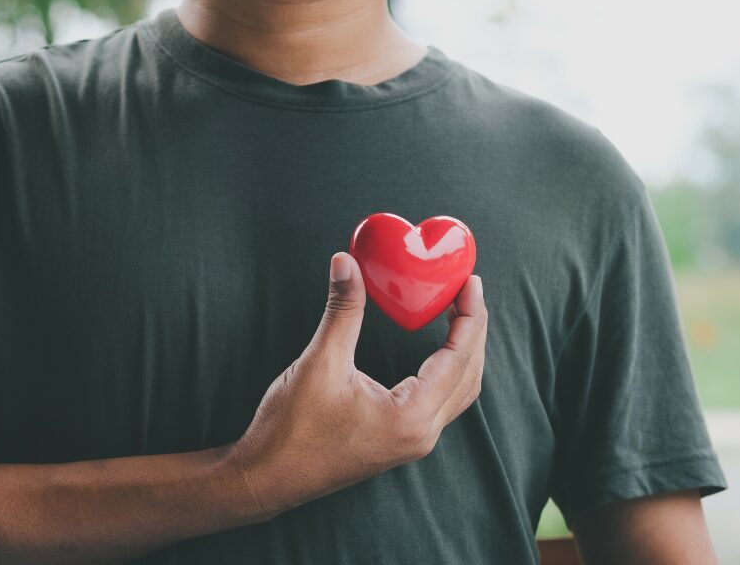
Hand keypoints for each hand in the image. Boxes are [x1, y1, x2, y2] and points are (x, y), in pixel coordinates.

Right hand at [226, 252, 487, 520]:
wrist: (267, 477)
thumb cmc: (291, 430)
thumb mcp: (320, 363)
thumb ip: (342, 311)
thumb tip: (346, 263)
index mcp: (411, 416)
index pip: (459, 357)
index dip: (469, 315)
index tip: (470, 282)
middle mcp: (421, 434)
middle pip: (469, 375)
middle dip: (473, 330)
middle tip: (467, 290)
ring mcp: (411, 442)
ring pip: (459, 393)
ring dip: (464, 353)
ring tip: (458, 314)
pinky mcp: (398, 442)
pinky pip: (440, 403)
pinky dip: (447, 372)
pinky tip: (435, 351)